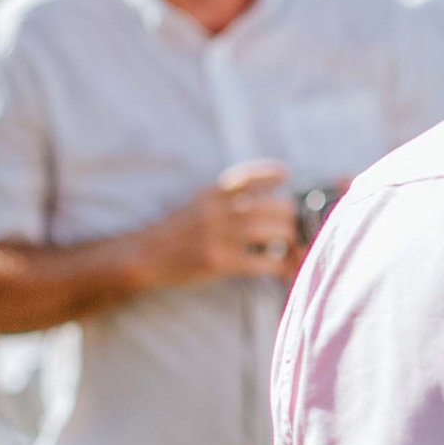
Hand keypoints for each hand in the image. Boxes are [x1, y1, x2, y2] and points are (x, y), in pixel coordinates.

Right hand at [136, 161, 302, 288]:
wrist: (142, 256)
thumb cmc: (177, 232)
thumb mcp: (198, 203)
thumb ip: (228, 197)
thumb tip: (271, 189)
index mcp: (213, 192)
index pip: (250, 175)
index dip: (273, 173)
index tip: (288, 174)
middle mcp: (218, 209)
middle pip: (274, 205)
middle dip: (294, 218)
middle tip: (301, 228)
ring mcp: (219, 235)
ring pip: (275, 231)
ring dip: (292, 242)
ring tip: (296, 250)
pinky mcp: (220, 261)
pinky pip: (265, 262)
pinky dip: (282, 267)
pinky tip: (287, 271)